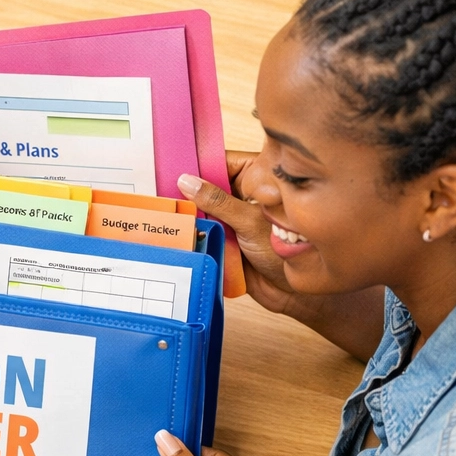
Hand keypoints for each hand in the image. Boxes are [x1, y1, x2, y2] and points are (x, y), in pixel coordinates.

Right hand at [178, 150, 297, 312]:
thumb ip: (218, 201)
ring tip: (168, 213)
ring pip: (200, 210)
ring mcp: (230, 218)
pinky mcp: (221, 238)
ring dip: (189, 215)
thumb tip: (188, 182)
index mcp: (255, 181)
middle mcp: (241, 196)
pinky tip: (175, 232)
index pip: (221, 162)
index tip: (175, 165)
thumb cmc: (285, 251)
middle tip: (165, 191)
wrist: (290, 292)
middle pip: (206, 187)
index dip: (199, 164)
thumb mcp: (250, 221)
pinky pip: (200, 232)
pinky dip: (190, 233)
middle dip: (188, 192)